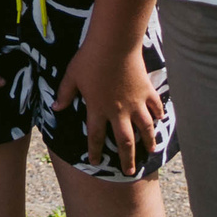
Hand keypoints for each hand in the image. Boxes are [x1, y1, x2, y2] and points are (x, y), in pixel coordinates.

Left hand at [54, 28, 163, 174]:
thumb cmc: (89, 59)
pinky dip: (159, 115)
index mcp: (98, 109)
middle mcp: (118, 111)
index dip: (95, 151)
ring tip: (150, 151)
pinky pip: (156, 107)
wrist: (114, 44)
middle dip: (127, 159)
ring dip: (148, 141)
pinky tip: (161, 120)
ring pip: (145, 128)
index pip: (96, 137)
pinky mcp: (147, 91)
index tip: (96, 163)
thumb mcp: (72, 76)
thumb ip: (65, 94)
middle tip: (129, 172)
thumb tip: (55, 108)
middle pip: (125, 141)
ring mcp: (136, 102)